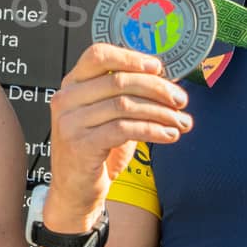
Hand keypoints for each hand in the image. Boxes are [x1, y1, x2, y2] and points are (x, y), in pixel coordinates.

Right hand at [46, 43, 190, 229]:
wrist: (75, 191)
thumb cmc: (95, 152)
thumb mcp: (109, 118)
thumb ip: (128, 96)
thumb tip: (167, 81)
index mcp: (72, 84)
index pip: (98, 55)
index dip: (131, 57)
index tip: (159, 67)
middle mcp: (66, 99)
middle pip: (118, 81)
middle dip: (157, 89)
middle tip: (180, 100)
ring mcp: (70, 122)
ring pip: (125, 105)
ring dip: (160, 112)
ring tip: (180, 122)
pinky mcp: (81, 145)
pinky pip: (124, 129)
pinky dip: (153, 131)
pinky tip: (169, 135)